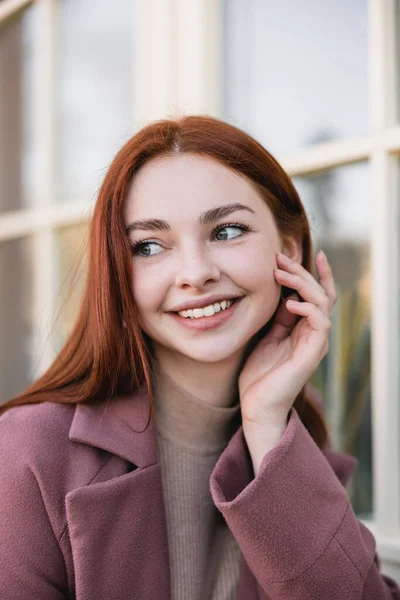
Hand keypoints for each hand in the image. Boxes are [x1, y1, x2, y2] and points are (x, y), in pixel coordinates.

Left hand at [239, 250, 337, 433]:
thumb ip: (277, 317)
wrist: (257, 406)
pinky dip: (307, 308)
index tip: (297, 253)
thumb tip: (281, 292)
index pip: (315, 294)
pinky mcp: (312, 353)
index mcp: (303, 328)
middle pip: (320, 293)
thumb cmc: (259, 374)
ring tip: (281, 274)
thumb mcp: (266, 336)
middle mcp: (314, 333)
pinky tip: (289, 302)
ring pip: (322, 302)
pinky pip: (320, 323)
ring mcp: (315, 342)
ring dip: (303, 284)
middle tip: (280, 258)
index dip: (311, 273)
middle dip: (301, 271)